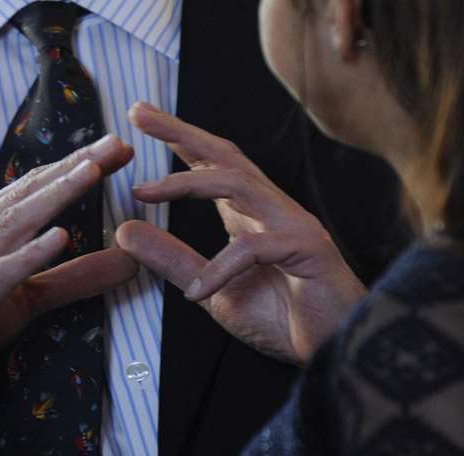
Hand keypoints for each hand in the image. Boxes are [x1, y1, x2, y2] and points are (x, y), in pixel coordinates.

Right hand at [0, 134, 137, 428]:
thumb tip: (129, 263)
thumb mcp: (24, 299)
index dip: (76, 165)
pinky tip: (58, 238)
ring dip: (56, 194)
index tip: (117, 150)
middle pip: (31, 192)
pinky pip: (2, 272)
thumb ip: (74, 279)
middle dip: (75, 165)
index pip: (36, 187)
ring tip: (91, 172)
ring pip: (18, 220)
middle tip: (117, 143)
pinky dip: (30, 253)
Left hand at [114, 103, 362, 364]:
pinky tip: (196, 291)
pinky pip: (254, 248)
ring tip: (144, 191)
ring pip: (237, 184)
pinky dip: (220, 268)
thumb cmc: (284, 319)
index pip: (211, 164)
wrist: (339, 351)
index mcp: (251, 214)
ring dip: (187, 183)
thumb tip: (124, 231)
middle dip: (180, 131)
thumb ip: (173, 261)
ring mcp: (293, 224)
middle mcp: (272, 208)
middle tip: (138, 113)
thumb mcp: (211, 292)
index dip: (178, 138)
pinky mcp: (308, 250)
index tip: (139, 115)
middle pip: (224, 156)